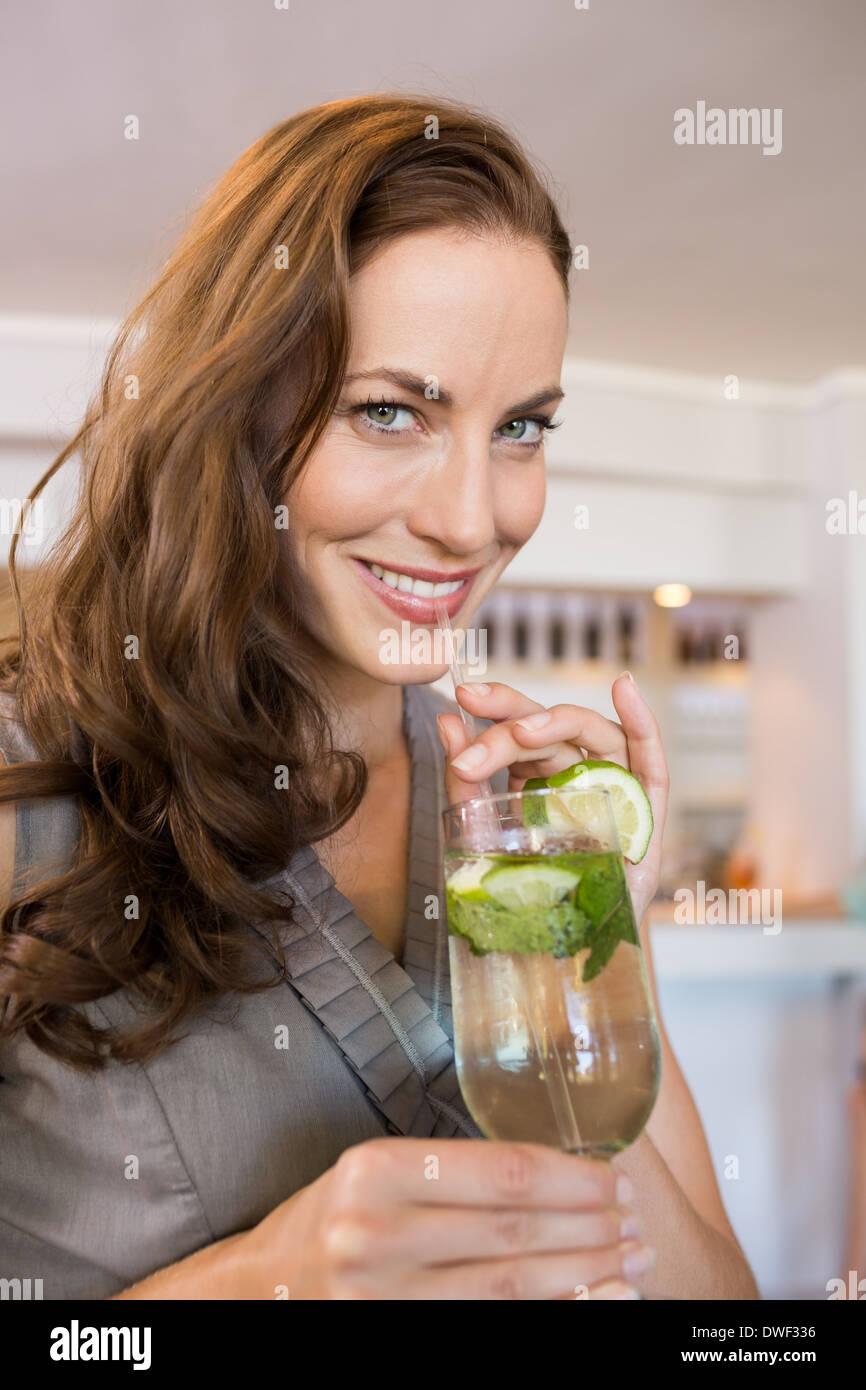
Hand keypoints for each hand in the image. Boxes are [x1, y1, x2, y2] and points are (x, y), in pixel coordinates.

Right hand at [243, 1137, 653, 1298]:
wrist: (262, 1290)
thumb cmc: (332, 1218)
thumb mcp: (375, 1171)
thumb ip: (448, 1167)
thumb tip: (553, 1165)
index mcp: (375, 1171)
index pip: (497, 1172)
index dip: (569, 1177)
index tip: (615, 1176)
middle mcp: (374, 1235)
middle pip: (511, 1231)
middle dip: (588, 1225)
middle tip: (637, 1218)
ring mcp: (383, 1299)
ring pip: (509, 1287)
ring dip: (582, 1272)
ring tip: (633, 1259)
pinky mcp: (398, 1338)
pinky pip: (490, 1329)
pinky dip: (552, 1313)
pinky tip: (593, 1301)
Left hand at [436, 676, 668, 925]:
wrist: (564, 958)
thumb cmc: (526, 898)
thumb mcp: (485, 839)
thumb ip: (467, 784)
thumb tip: (446, 720)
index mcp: (542, 779)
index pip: (522, 730)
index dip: (496, 708)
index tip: (461, 699)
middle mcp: (578, 776)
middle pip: (552, 729)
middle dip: (511, 715)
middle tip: (474, 707)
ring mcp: (614, 789)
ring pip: (593, 735)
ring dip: (558, 722)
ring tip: (522, 729)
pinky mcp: (646, 813)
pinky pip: (650, 764)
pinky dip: (642, 725)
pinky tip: (623, 688)